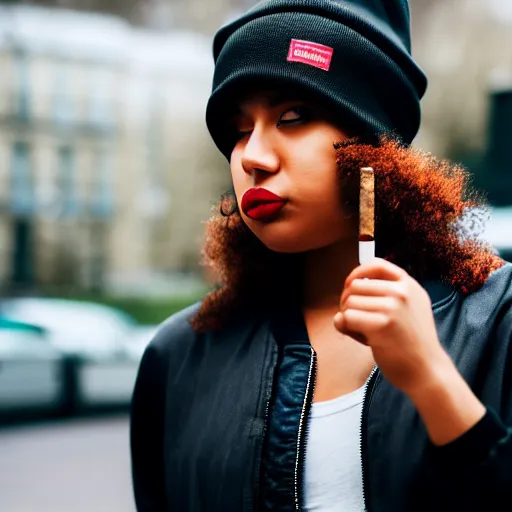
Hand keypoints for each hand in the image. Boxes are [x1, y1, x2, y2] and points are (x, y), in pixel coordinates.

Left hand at [334, 258, 449, 394]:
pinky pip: (346, 318)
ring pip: (349, 302)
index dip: (356, 273)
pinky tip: (361, 338)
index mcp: (409, 285)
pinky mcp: (381, 325)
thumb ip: (385, 294)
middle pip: (355, 285)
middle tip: (355, 319)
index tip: (349, 287)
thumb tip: (348, 287)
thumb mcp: (409, 308)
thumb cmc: (411, 343)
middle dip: (347, 302)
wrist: (427, 371)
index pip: (376, 264)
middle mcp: (401, 292)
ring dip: (347, 318)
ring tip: (363, 332)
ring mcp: (392, 307)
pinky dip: (346, 328)